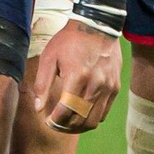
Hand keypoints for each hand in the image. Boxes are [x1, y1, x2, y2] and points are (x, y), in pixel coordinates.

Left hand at [27, 18, 121, 132]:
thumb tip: (38, 108)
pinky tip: (82, 113)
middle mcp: (95, 84)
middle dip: (66, 127)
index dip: (55, 122)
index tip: (47, 121)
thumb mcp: (49, 57)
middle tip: (56, 124)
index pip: (65, 112)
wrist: (97, 25)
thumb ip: (42, 84)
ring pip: (94, 120)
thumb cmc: (69, 40)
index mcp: (77, 77)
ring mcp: (108, 87)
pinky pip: (104, 112)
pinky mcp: (115, 87)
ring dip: (79, 126)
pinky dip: (92, 118)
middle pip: (80, 120)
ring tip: (68, 123)